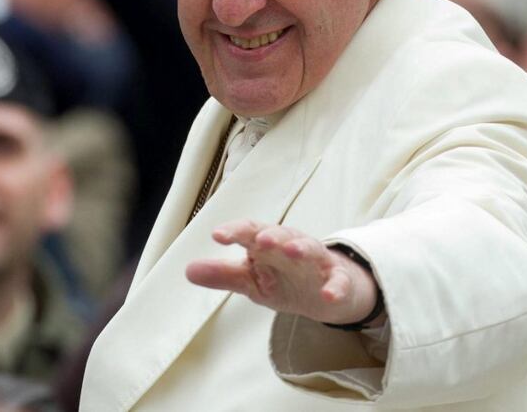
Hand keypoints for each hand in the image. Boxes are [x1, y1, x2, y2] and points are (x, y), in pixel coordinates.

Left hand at [186, 220, 380, 325]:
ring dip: (302, 248)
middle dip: (271, 235)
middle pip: (281, 234)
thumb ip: (223, 275)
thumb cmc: (284, 279)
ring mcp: (316, 261)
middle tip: (260, 240)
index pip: (249, 231)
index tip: (218, 235)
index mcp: (266, 245)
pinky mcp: (338, 279)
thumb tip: (188, 271)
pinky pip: (338, 282)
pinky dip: (334, 287)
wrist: (327, 291)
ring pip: (311, 249)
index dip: (235, 231)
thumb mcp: (251, 280)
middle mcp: (291, 246)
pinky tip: (328, 295)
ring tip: (293, 252)